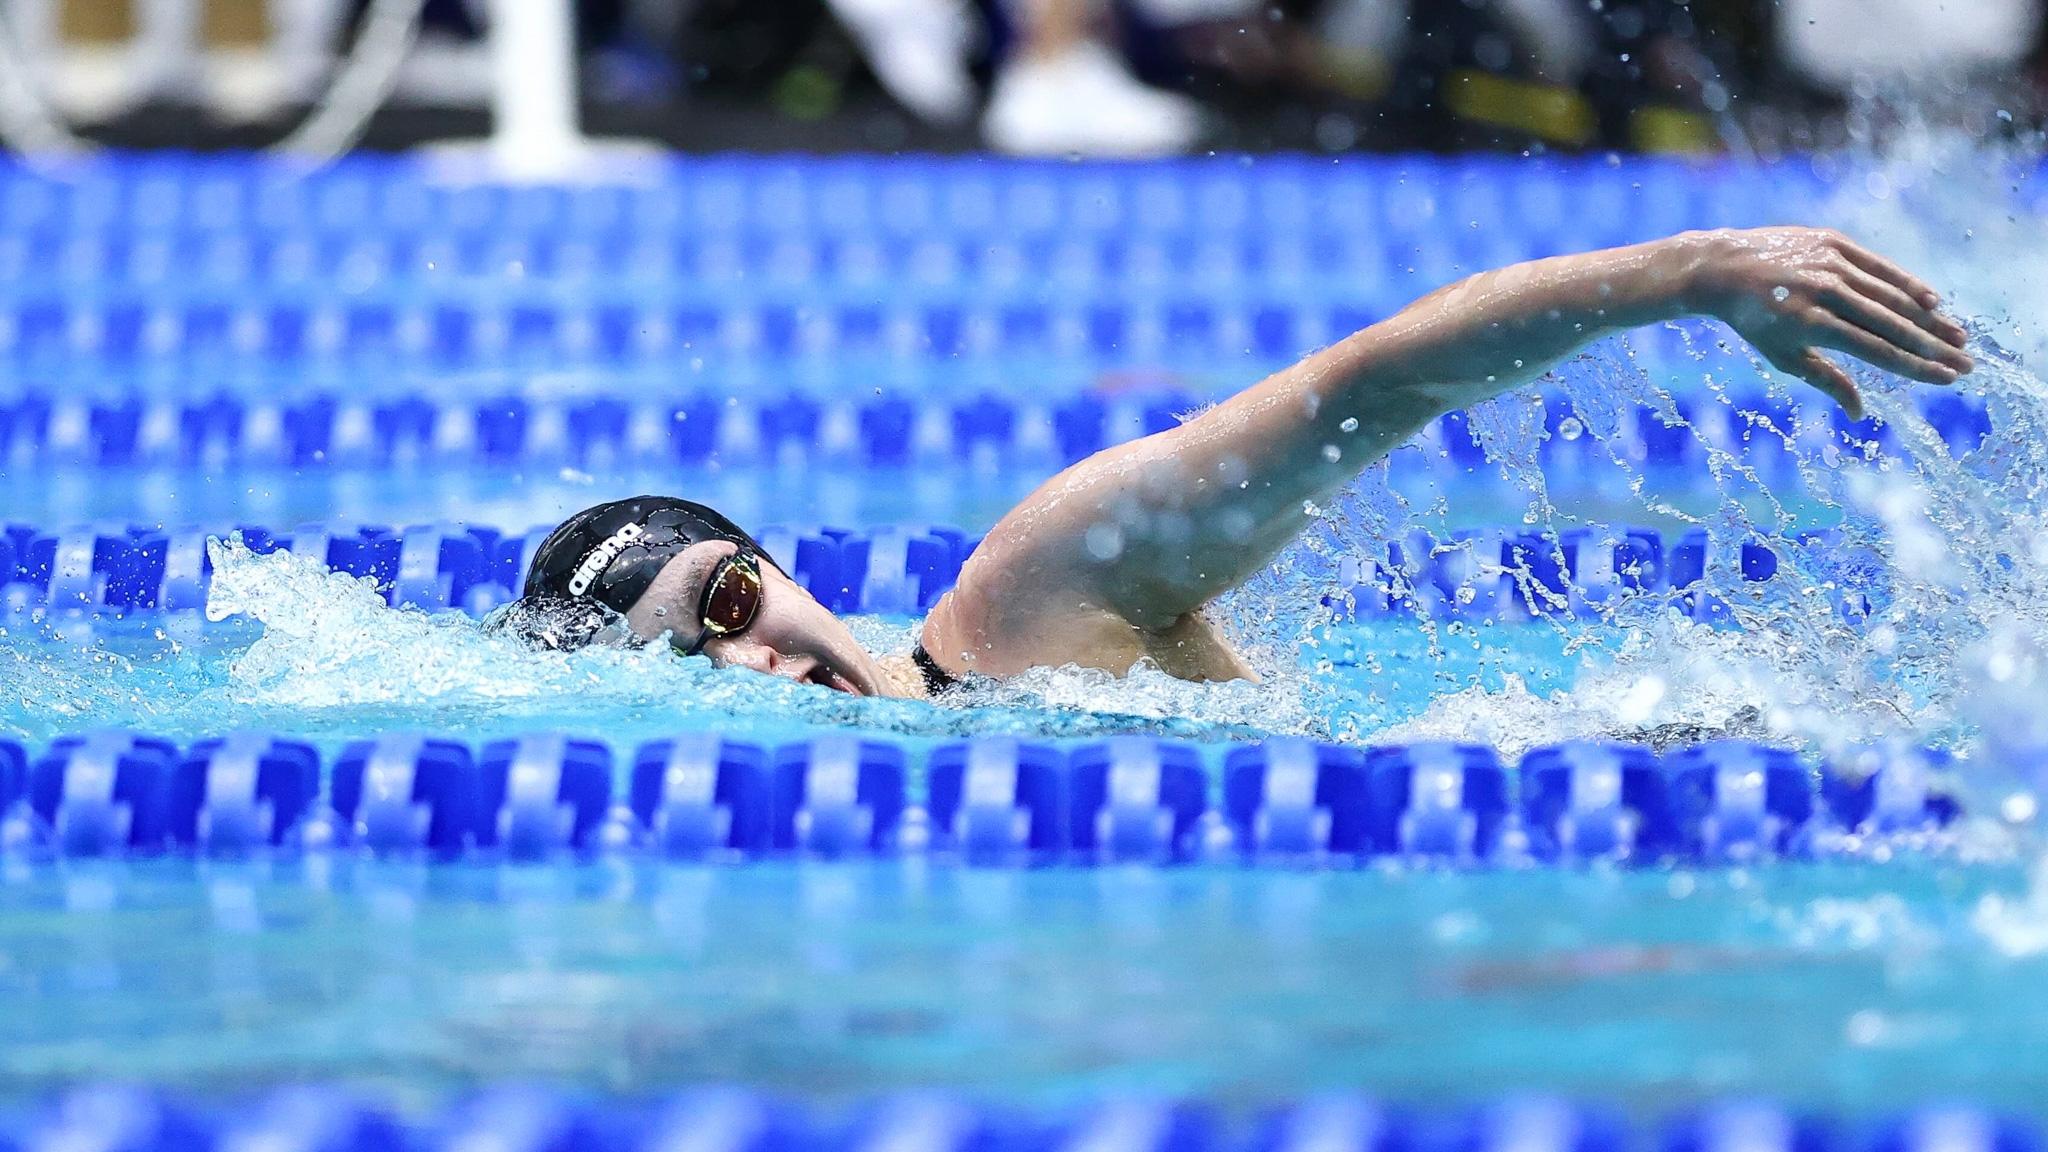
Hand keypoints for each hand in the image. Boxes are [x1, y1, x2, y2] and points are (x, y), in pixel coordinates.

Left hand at [1685, 227, 1971, 418]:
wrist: (1723, 268)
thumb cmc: (1755, 321)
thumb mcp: (1783, 356)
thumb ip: (1826, 380)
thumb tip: (1859, 414)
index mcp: (1811, 325)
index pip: (1877, 350)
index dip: (1915, 366)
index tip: (1946, 378)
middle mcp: (1824, 292)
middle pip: (1892, 323)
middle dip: (1934, 346)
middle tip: (1966, 362)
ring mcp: (1830, 264)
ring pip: (1891, 294)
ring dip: (1929, 317)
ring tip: (1957, 337)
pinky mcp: (1833, 243)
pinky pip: (1878, 266)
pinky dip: (1907, 283)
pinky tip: (1932, 302)